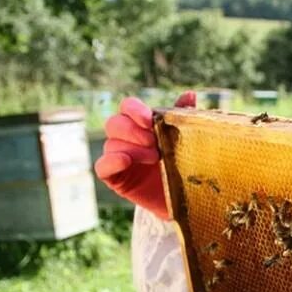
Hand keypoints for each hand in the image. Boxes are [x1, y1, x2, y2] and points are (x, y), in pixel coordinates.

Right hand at [94, 91, 195, 219]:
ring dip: (132, 148)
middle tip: (155, 143)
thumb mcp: (185, 140)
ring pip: (111, 144)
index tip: (149, 120)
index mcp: (140, 124)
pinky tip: (125, 161)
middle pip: (114, 123)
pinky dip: (111, 161)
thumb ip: (182, 118)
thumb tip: (189, 94)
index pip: (127, 107)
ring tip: (155, 158)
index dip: (135, 110)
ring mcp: (117, 156)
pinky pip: (102, 166)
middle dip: (134, 131)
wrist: (181, 197)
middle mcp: (125, 137)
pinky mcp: (113, 176)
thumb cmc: (181, 164)